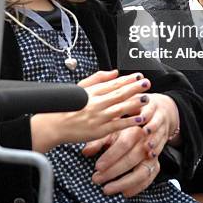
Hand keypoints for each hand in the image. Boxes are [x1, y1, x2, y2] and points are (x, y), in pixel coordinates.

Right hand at [30, 70, 150, 152]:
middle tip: (147, 83)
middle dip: (134, 88)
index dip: (128, 80)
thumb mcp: (81, 87)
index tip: (139, 76)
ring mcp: (98, 117)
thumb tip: (115, 72)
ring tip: (146, 98)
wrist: (55, 124)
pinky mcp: (99, 130)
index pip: (114, 84)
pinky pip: (117, 125)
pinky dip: (128, 121)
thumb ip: (98, 78)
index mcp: (93, 91)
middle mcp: (96, 102)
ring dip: (134, 103)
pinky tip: (139, 119)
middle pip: (119, 93)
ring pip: (120, 108)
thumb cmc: (67, 106)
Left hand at [83, 127, 159, 196]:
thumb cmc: (122, 132)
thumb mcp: (109, 132)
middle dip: (113, 171)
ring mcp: (152, 156)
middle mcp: (145, 143)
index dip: (110, 157)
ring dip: (124, 183)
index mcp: (133, 131)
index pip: (123, 144)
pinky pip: (148, 179)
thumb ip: (97, 141)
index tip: (97, 167)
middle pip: (131, 159)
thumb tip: (86, 152)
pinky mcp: (154, 166)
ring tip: (108, 189)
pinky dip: (137, 188)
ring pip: (141, 172)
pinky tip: (124, 192)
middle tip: (97, 179)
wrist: (142, 130)